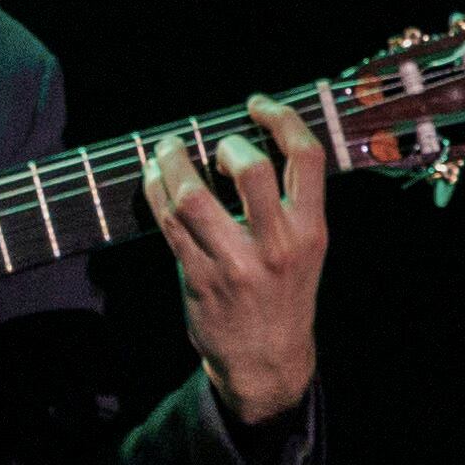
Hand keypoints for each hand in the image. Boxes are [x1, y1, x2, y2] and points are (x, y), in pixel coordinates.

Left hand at [147, 96, 327, 425]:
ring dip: (171, 163)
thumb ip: (286, 204)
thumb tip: (246, 147)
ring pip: (194, 196)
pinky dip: (155, 193)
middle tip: (212, 143)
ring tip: (164, 150)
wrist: (267, 359)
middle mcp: (278, 243)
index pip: (307, 157)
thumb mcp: (305, 248)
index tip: (258, 105)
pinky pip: (168, 225)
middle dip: (224, 143)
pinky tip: (152, 179)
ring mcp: (235, 262)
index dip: (281, 118)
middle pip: (250, 169)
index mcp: (312, 228)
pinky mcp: (199, 277)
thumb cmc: (282, 295)